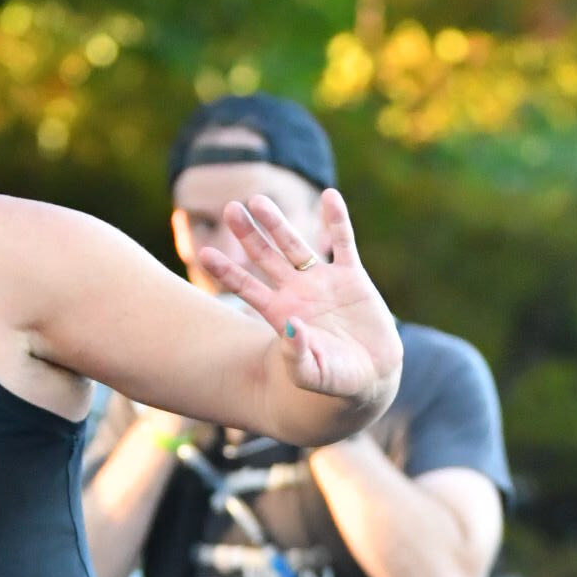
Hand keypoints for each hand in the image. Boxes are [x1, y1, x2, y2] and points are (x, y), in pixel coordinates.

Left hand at [203, 189, 402, 412]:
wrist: (372, 376)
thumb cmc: (336, 380)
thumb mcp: (314, 374)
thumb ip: (297, 357)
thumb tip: (291, 328)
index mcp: (281, 314)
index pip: (247, 288)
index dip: (227, 272)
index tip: (204, 254)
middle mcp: (297, 292)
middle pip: (266, 257)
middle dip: (248, 235)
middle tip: (230, 210)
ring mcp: (323, 281)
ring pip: (296, 246)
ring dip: (279, 223)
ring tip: (258, 200)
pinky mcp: (352, 277)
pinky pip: (343, 242)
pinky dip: (337, 220)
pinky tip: (330, 196)